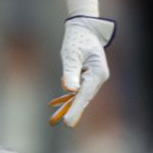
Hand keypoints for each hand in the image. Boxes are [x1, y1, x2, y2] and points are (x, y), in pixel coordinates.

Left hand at [47, 13, 114, 127]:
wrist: (84, 28)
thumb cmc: (77, 39)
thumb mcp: (71, 54)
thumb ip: (70, 72)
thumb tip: (70, 90)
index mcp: (98, 72)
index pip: (85, 94)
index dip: (76, 109)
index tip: (68, 122)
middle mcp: (98, 78)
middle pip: (84, 97)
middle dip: (72, 110)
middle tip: (63, 124)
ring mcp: (94, 79)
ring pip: (80, 96)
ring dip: (68, 106)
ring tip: (54, 119)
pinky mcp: (87, 78)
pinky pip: (77, 91)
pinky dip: (67, 98)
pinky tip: (55, 106)